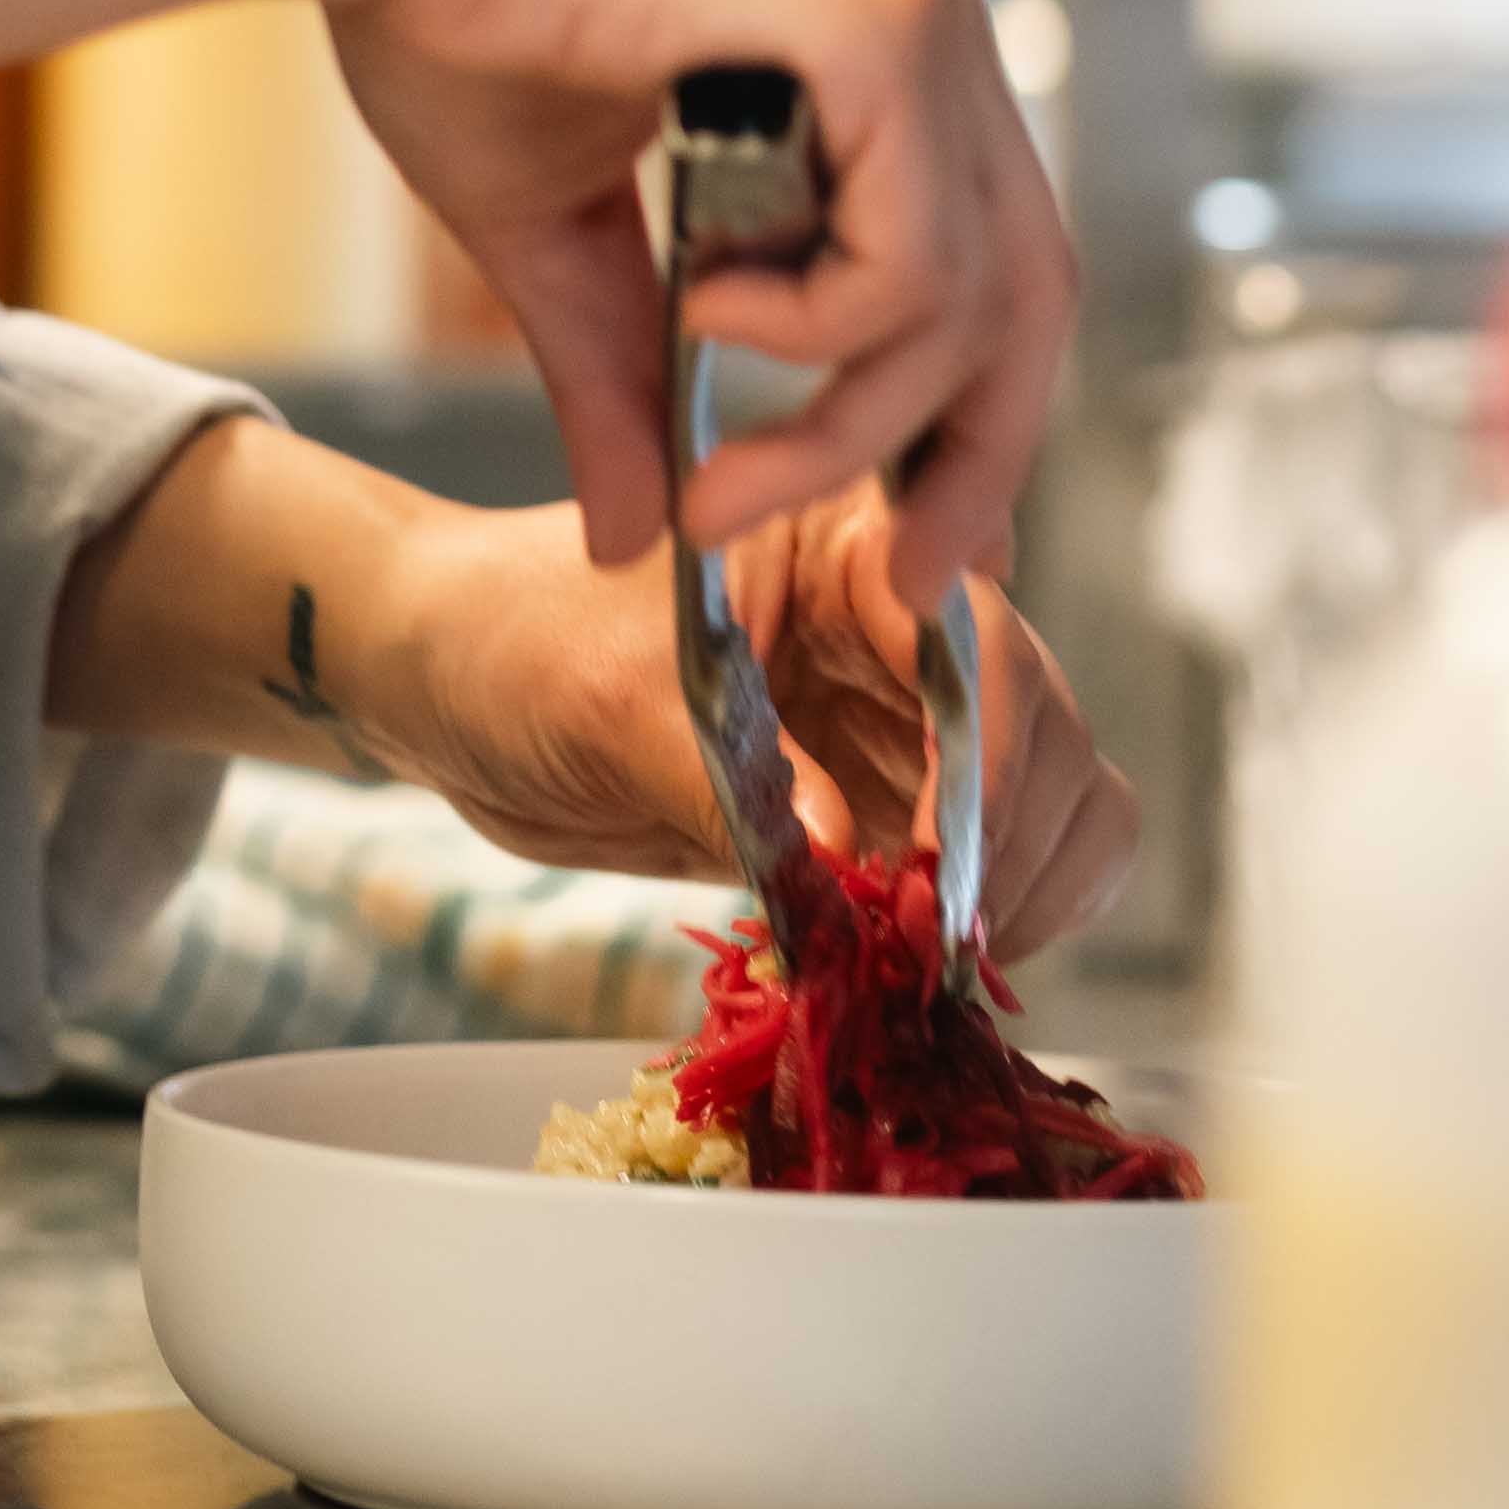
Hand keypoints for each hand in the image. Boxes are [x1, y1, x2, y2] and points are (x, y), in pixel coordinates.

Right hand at [326, 0, 1073, 603]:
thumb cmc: (449, 8)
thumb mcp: (558, 238)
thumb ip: (623, 376)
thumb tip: (631, 539)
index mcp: (869, 40)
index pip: (988, 258)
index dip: (967, 416)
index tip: (911, 549)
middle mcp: (923, 10)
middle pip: (1029, 288)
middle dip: (971, 459)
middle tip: (897, 584)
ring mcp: (918, 3)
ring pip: (974, 292)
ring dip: (847, 424)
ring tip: (718, 469)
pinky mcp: (882, 17)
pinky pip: (920, 249)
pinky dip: (827, 329)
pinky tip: (715, 307)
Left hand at [388, 490, 1137, 979]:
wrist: (452, 682)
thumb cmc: (513, 641)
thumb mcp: (604, 703)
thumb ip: (727, 780)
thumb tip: (844, 859)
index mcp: (848, 543)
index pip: (975, 645)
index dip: (990, 766)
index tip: (948, 879)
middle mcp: (903, 623)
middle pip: (1046, 726)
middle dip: (1012, 846)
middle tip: (934, 948)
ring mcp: (904, 719)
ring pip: (1056, 801)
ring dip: (1021, 895)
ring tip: (926, 965)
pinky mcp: (886, 805)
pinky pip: (998, 867)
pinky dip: (995, 922)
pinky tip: (923, 965)